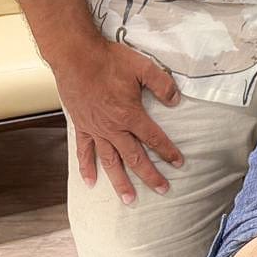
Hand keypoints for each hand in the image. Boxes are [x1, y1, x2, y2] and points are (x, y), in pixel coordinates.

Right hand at [53, 37, 183, 203]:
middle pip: (135, 157)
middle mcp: (113, 128)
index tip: (179, 164)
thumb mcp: (144, 67)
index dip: (168, 151)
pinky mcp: (81, 127)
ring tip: (129, 199)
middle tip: (162, 190)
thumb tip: (176, 101)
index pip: (154, 138)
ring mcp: (95, 129)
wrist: (77, 57)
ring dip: (120, 181)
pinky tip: (90, 182)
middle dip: (150, 175)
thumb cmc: (110, 60)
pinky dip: (87, 168)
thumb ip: (162, 84)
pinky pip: (84, 152)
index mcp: (130, 114)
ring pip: (110, 161)